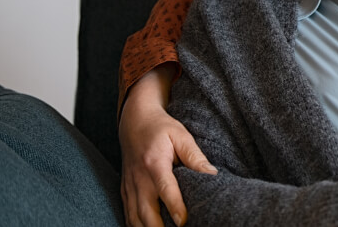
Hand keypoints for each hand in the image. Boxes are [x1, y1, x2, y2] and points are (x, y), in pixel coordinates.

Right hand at [119, 65, 216, 226]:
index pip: (165, 190)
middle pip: (146, 211)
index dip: (175, 207)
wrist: (134, 121)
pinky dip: (136, 226)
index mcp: (154, 163)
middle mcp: (139, 178)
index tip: (184, 222)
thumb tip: (212, 174)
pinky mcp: (125, 190)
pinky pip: (127, 214)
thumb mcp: (181, 135)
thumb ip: (195, 156)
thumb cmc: (161, 128)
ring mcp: (129, 186)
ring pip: (134, 217)